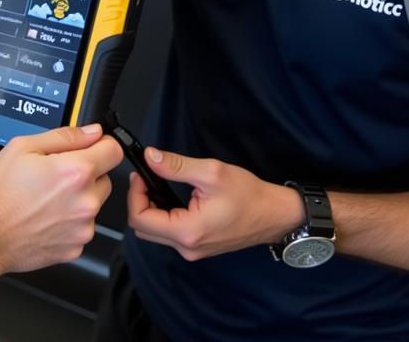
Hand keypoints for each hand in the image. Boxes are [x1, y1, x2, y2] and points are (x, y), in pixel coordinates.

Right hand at [0, 124, 122, 274]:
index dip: (102, 144)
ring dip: (77, 199)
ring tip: (44, 199)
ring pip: (92, 204)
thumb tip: (91, 132)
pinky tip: (44, 217)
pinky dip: (68, 222)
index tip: (91, 146)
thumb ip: (64, 136)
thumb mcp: (22, 147)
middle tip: (54, 175)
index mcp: (75, 172)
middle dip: (86, 173)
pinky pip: (81, 227)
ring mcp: (82, 228)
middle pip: (104, 178)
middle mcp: (85, 202)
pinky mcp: (74, 249)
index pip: (114, 151)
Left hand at [127, 147, 303, 260]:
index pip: (140, 219)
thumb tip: (150, 157)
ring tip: (158, 184)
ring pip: (155, 233)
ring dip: (151, 209)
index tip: (141, 175)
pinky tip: (170, 197)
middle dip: (139, 201)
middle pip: (144, 229)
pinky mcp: (198, 247)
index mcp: (188, 231)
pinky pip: (169, 234)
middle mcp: (188, 247)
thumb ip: (176, 165)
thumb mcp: (211, 172)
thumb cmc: (248, 195)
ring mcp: (193, 250)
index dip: (134, 195)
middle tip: (147, 178)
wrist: (274, 214)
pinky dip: (163, 216)